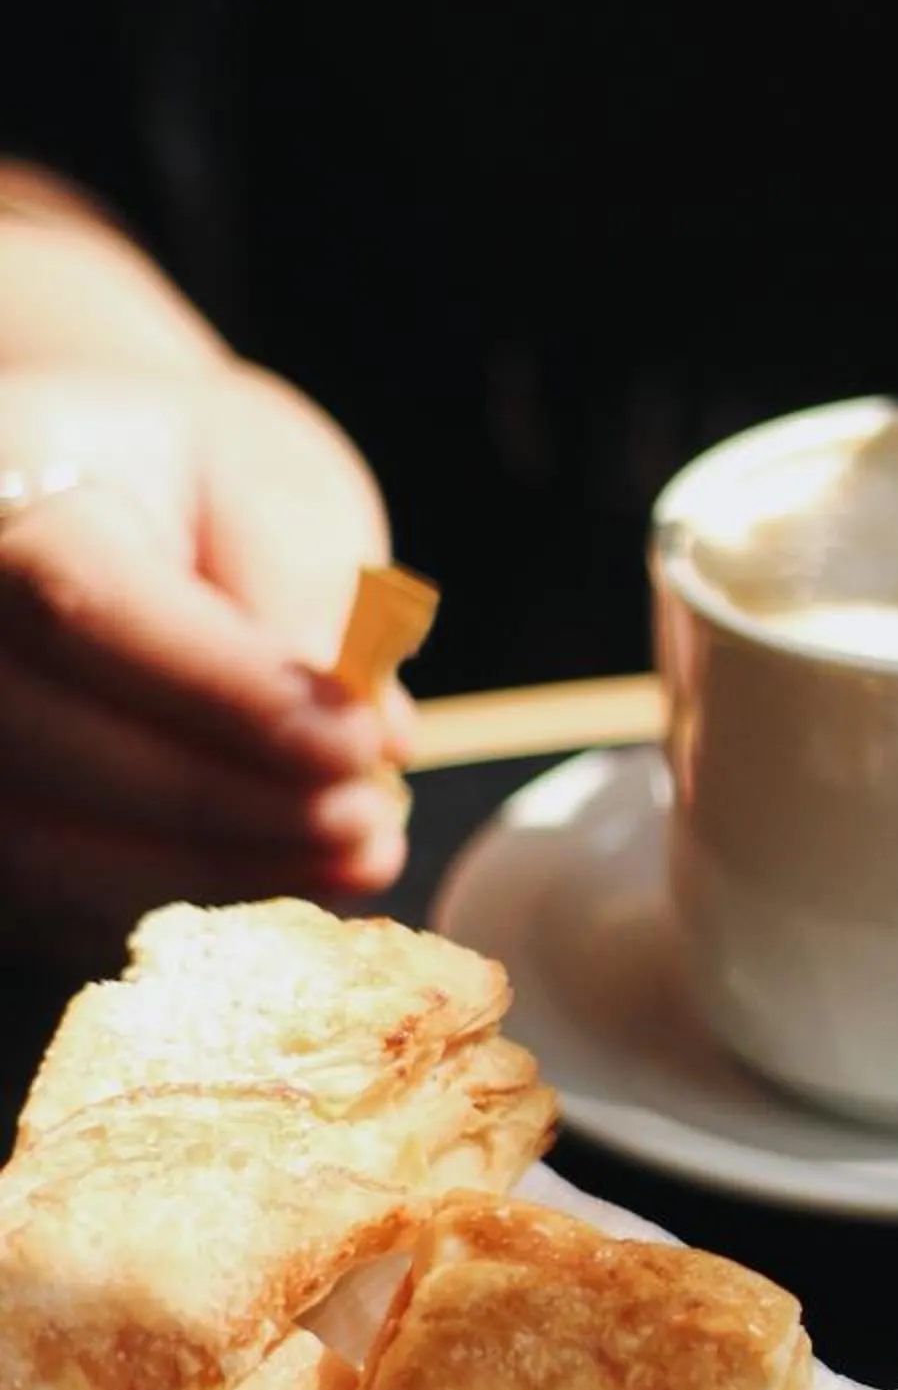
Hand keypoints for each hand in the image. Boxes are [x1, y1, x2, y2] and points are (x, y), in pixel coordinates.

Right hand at [0, 362, 412, 954]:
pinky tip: (290, 889)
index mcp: (1, 494)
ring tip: (355, 860)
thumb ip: (306, 587)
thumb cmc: (190, 480)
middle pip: (55, 744)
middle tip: (369, 820)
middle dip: (231, 802)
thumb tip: (367, 727)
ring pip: (48, 849)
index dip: (225, 693)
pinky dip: (181, 909)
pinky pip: (56, 903)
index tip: (357, 740)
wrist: (95, 495)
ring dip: (216, 877)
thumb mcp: (267, 480)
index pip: (83, 607)